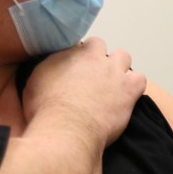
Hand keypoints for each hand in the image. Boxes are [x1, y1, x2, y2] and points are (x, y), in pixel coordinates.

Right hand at [22, 37, 146, 144]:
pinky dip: (135, 86)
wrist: (67, 128)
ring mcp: (113, 71)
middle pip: (99, 45)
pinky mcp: (129, 88)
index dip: (75, 58)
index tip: (73, 70)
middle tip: (91, 77)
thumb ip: (45, 71)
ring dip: (118, 68)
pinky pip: (140, 79)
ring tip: (111, 85)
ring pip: (123, 57)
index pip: (74, 45)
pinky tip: (127, 97)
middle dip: (97, 58)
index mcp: (68, 53)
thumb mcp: (32, 85)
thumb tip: (49, 70)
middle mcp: (92, 57)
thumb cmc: (45, 111)